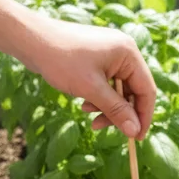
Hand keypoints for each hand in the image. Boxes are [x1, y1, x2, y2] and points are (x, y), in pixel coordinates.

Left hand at [17, 16, 156, 139]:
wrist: (32, 40)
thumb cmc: (62, 60)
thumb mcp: (91, 89)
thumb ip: (116, 110)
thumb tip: (135, 131)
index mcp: (129, 53)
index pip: (146, 90)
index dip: (143, 116)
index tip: (136, 138)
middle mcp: (123, 52)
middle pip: (132, 91)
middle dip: (119, 112)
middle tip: (102, 128)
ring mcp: (109, 55)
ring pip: (117, 90)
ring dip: (105, 107)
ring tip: (87, 114)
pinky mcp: (96, 59)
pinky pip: (105, 84)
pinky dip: (97, 97)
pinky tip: (83, 104)